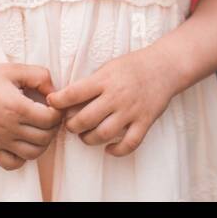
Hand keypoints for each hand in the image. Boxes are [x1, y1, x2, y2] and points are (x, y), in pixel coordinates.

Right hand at [0, 62, 62, 170]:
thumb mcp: (16, 69)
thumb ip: (41, 77)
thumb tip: (55, 93)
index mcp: (17, 107)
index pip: (50, 119)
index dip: (57, 111)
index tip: (52, 104)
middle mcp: (9, 127)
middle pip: (45, 137)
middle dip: (52, 126)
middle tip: (48, 114)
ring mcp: (0, 140)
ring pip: (33, 153)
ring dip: (42, 142)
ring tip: (38, 127)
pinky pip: (12, 163)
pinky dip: (22, 157)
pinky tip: (22, 141)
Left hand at [44, 47, 179, 157]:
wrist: (164, 67)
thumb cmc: (133, 66)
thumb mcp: (108, 67)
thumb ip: (91, 83)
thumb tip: (67, 98)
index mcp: (105, 80)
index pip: (74, 93)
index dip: (58, 101)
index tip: (51, 104)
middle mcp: (116, 96)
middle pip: (85, 119)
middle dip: (71, 126)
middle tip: (70, 125)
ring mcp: (131, 111)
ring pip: (103, 134)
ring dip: (88, 139)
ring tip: (85, 136)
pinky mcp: (145, 122)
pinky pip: (129, 144)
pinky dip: (116, 151)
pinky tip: (108, 149)